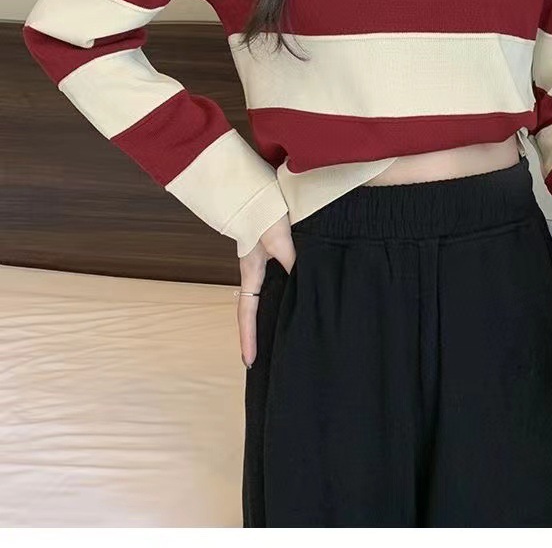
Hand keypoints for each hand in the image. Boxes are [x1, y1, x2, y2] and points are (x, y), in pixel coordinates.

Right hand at [237, 213, 295, 368]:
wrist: (257, 189)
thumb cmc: (263, 212)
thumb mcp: (279, 239)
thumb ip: (292, 261)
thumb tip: (305, 283)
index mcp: (250, 271)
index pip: (247, 312)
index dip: (249, 337)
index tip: (249, 361)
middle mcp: (255, 270)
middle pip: (256, 308)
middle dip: (260, 331)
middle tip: (267, 354)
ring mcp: (263, 261)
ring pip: (269, 294)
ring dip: (275, 312)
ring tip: (286, 332)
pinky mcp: (274, 251)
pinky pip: (279, 280)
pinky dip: (286, 293)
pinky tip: (300, 297)